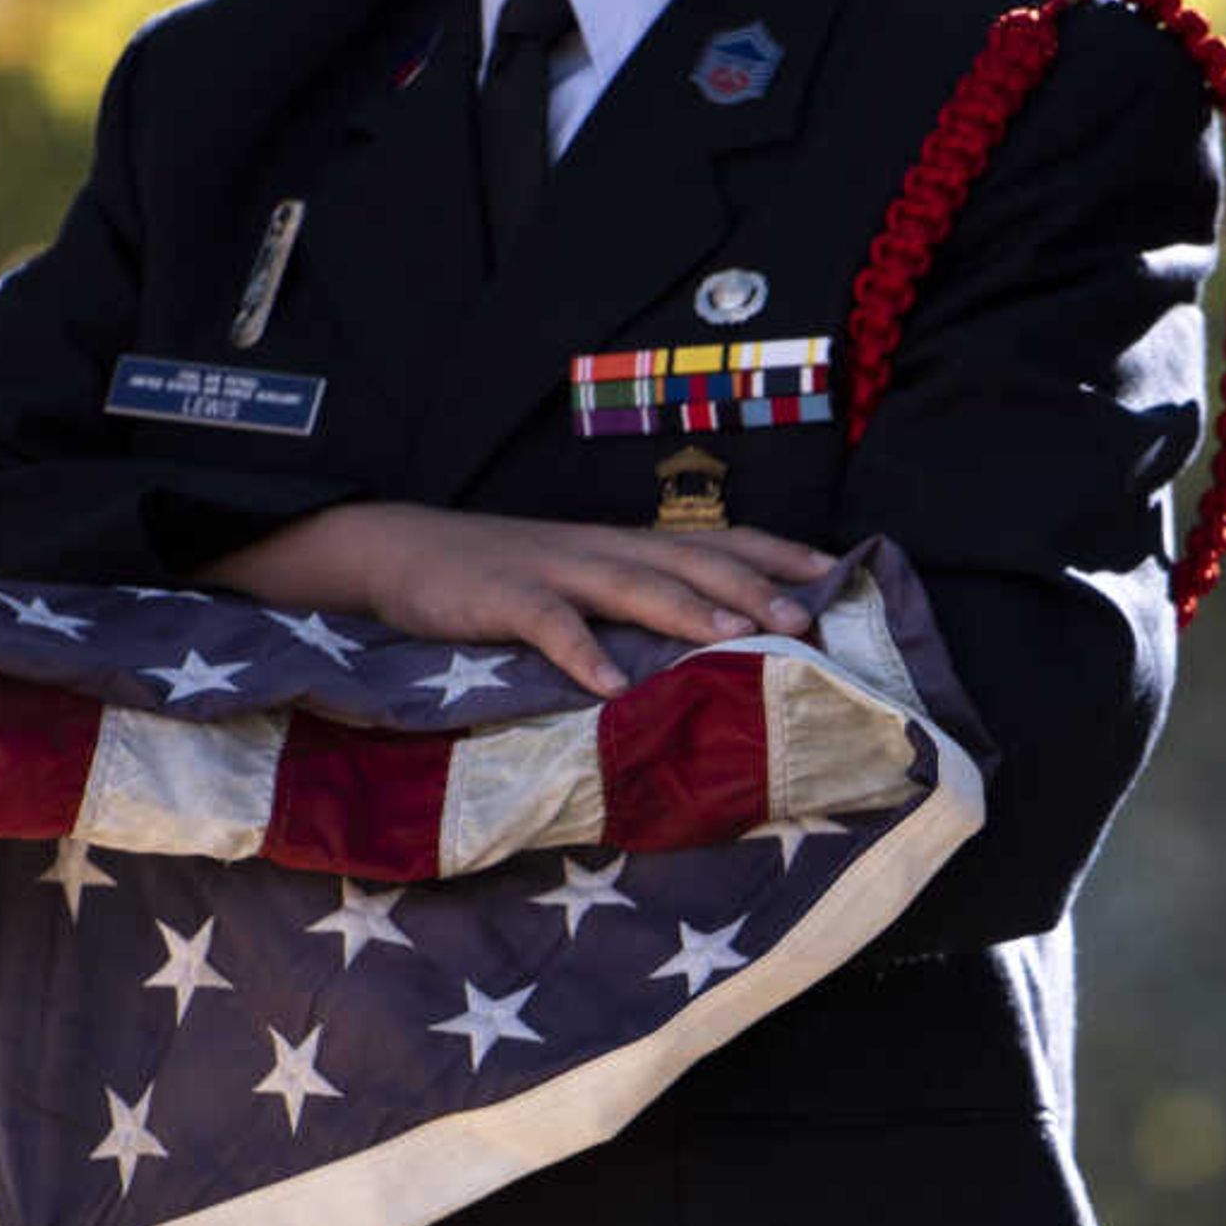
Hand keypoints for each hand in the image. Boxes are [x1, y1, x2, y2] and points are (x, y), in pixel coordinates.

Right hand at [196, 500, 835, 696]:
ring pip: (633, 585)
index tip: (833, 570)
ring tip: (741, 638)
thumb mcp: (574, 581)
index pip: (713, 540)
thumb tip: (705, 637)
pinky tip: (611, 685)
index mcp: (620, 544)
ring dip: (691, 612)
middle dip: (751, 586)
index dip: (773, 552)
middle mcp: (598, 548)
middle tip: (807, 617)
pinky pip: (548, 624)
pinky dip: (582, 652)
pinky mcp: (500, 597)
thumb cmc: (494, 577)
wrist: (393, 550)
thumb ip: (631, 601)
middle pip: (688, 561)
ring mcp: (551, 569)